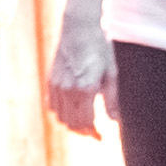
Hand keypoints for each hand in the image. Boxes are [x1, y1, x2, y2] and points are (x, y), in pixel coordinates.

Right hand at [46, 10, 111, 139]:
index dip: (94, 134)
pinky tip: (71, 111)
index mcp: (85, 89)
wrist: (78, 28)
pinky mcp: (51, 81)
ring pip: (60, 117)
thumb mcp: (111, 72)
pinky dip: (61, 113)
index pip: (86, 123)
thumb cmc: (99, 48)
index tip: (101, 138)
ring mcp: (57, 86)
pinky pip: (52, 106)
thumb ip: (112, 99)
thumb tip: (114, 120)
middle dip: (84, 132)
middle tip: (94, 133)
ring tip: (84, 124)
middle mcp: (68, 90)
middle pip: (72, 124)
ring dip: (72, 124)